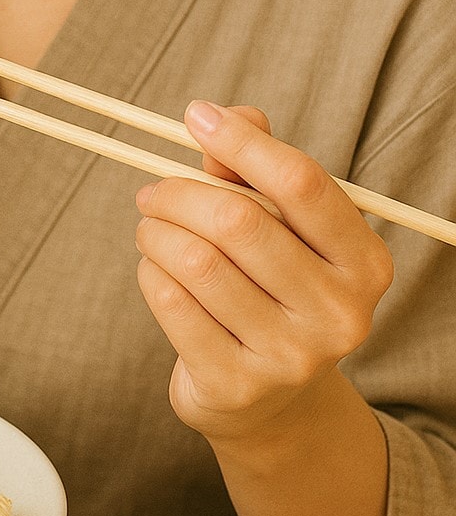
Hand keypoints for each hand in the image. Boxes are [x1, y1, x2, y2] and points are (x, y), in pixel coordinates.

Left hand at [134, 102, 394, 453]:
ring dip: (157, 232)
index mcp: (364, 263)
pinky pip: (171, 301)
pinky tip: (157, 270)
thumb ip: (252, 168)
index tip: (197, 115)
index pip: (301, 183)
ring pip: (196, 260)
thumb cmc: (272, 285)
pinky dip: (151, 271)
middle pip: (238, 221)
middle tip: (152, 190)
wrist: (270, 400)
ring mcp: (290, 357)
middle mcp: (340, 314)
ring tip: (151, 229)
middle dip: (180, 192)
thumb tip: (222, 115)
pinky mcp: (236, 385)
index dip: (243, 142)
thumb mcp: (279, 226)